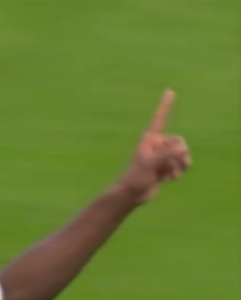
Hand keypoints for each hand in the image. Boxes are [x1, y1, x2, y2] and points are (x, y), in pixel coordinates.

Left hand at [117, 89, 191, 203]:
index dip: (165, 105)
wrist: (132, 194)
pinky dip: (177, 173)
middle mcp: (156, 144)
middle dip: (180, 155)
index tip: (170, 91)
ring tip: (170, 175)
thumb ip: (168, 155)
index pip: (159, 118)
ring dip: (180, 165)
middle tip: (169, 166)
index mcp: (150, 138)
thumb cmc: (136, 177)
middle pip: (179, 142)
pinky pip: (180, 165)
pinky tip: (168, 179)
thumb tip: (182, 148)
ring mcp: (161, 156)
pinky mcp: (164, 166)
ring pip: (182, 154)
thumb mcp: (151, 164)